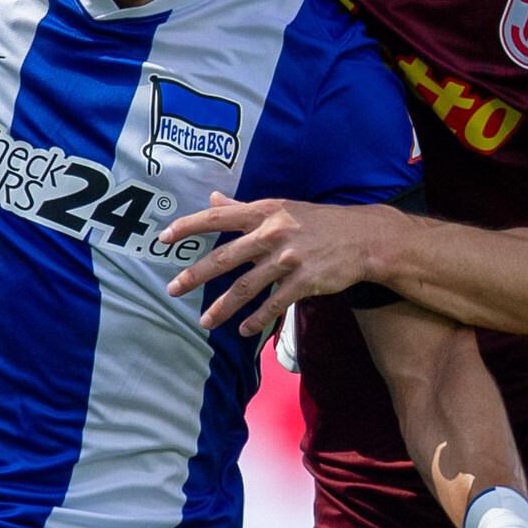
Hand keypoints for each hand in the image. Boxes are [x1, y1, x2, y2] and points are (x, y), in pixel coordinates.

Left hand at [163, 197, 399, 336]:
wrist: (363, 238)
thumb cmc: (317, 222)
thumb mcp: (281, 207)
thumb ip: (243, 206)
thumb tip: (213, 197)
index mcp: (264, 212)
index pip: (218, 217)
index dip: (188, 226)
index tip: (164, 238)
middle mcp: (273, 233)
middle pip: (225, 257)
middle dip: (195, 275)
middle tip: (171, 289)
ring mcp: (289, 259)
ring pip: (246, 287)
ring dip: (222, 307)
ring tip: (204, 322)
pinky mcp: (304, 281)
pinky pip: (274, 304)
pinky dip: (257, 320)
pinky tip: (244, 330)